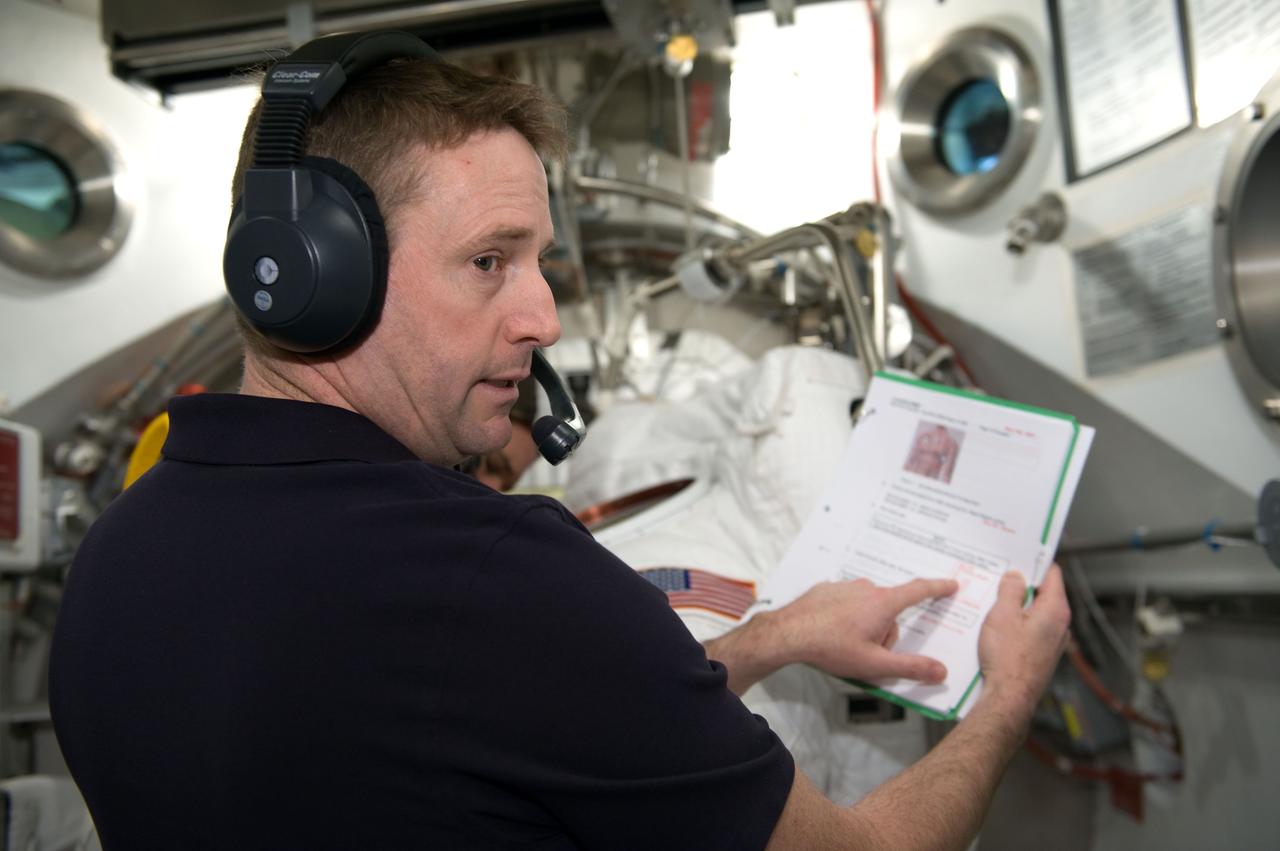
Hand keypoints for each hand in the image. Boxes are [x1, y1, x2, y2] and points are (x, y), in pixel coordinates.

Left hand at [776, 577, 958, 683]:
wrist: (788, 634)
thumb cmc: (831, 648)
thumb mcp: (875, 664)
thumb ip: (911, 667)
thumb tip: (941, 671)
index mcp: (883, 603)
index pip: (919, 591)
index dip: (937, 588)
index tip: (951, 584)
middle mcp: (866, 588)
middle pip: (889, 610)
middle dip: (885, 632)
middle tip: (866, 652)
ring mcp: (845, 586)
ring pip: (867, 607)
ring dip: (864, 625)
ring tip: (844, 644)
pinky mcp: (826, 589)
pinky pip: (846, 603)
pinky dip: (845, 617)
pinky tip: (831, 632)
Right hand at [977, 565, 1070, 719]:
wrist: (1009, 697)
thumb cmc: (1007, 659)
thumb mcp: (1002, 615)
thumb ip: (1010, 591)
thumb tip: (1016, 577)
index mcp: (1055, 610)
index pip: (1052, 574)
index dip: (1035, 562)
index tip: (1021, 554)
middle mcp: (1060, 625)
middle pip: (1044, 593)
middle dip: (1022, 584)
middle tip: (1000, 577)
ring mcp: (1053, 641)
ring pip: (1036, 612)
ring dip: (1018, 605)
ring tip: (994, 601)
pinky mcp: (1043, 654)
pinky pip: (1032, 629)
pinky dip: (1017, 623)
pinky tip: (998, 626)